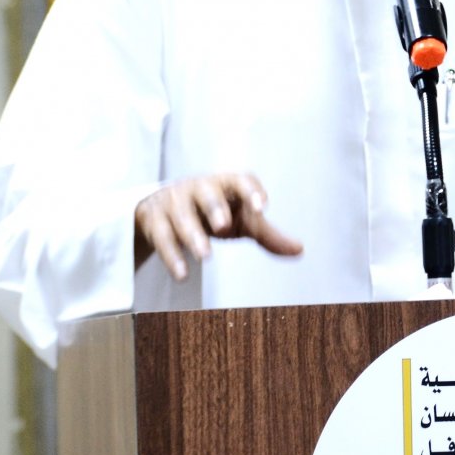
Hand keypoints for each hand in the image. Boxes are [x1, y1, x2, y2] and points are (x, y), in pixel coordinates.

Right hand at [133, 173, 302, 280]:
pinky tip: (182, 274)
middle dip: (215, 208)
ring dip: (192, 236)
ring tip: (205, 256)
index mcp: (225, 184)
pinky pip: (162, 237)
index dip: (251, 191)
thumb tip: (299, 250)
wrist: (164, 208)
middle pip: (207, 193)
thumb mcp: (241, 222)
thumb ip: (267, 235)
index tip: (262, 207)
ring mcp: (174, 202)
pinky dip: (172, 256)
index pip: (240, 180)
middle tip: (223, 227)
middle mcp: (199, 188)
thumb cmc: (212, 213)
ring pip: (182, 216)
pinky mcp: (154, 220)